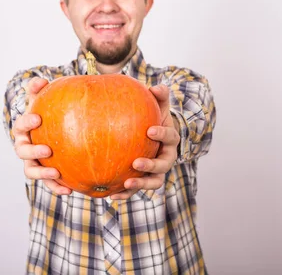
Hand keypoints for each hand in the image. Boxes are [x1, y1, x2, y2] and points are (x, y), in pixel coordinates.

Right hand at [12, 77, 71, 194]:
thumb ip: (39, 89)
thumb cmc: (47, 112)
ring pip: (31, 171)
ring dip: (42, 173)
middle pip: (22, 151)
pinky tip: (70, 190)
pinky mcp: (44, 175)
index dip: (26, 123)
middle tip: (47, 149)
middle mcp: (24, 146)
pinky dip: (56, 188)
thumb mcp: (43, 99)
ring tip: (56, 173)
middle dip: (33, 151)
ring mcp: (33, 161)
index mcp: (24, 128)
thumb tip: (40, 81)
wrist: (54, 129)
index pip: (20, 125)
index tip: (38, 119)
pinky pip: (48, 183)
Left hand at [110, 84, 179, 199]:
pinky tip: (110, 195)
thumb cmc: (153, 117)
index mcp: (170, 140)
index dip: (162, 135)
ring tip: (126, 184)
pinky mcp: (144, 180)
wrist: (151, 135)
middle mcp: (166, 158)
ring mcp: (156, 172)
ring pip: (153, 182)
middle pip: (164, 166)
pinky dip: (125, 194)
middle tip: (136, 163)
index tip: (150, 130)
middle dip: (151, 166)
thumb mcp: (158, 105)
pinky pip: (135, 190)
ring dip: (141, 184)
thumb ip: (159, 96)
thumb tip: (158, 87)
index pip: (170, 137)